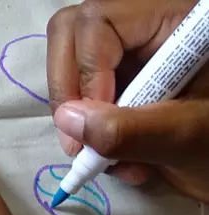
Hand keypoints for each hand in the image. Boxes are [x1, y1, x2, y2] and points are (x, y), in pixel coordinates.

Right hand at [47, 0, 208, 201]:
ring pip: (68, 63)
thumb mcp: (185, 138)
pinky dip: (86, 130)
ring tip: (109, 159)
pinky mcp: (119, 75)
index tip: (93, 125)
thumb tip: (66, 120)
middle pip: (72, 33)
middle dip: (70, 93)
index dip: (86, 73)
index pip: (99, 23)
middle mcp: (147, 24)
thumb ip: (129, 130)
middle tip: (80, 141)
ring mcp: (130, 49)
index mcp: (177, 20)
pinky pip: (79, 91)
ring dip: (77, 119)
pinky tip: (115, 156)